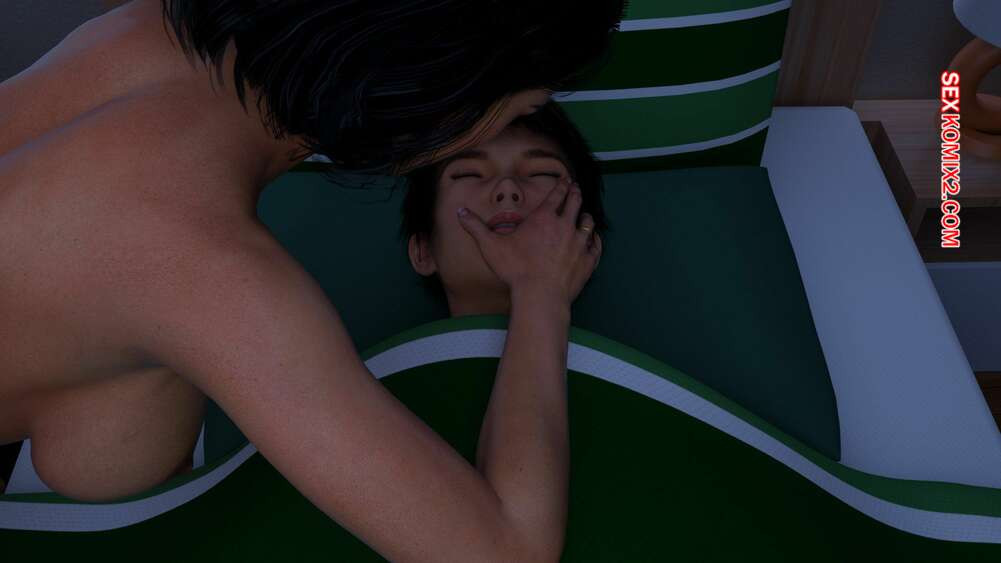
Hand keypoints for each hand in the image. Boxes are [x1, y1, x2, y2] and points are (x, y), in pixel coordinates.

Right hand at [456, 179, 602, 305]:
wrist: (540, 295)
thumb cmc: (515, 270)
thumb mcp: (490, 246)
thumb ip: (475, 227)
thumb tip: (460, 212)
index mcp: (543, 218)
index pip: (556, 195)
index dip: (562, 185)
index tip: (566, 179)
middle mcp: (564, 226)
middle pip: (575, 203)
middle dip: (576, 194)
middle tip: (576, 188)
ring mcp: (578, 243)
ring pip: (588, 223)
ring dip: (586, 217)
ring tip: (585, 215)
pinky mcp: (587, 260)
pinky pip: (595, 245)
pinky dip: (595, 240)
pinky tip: (594, 239)